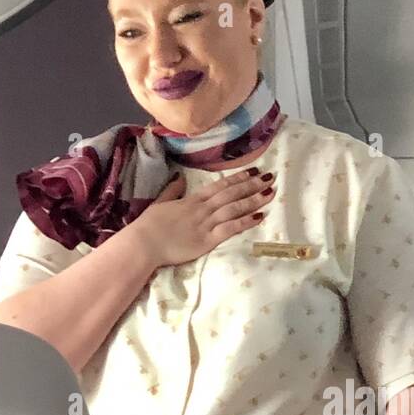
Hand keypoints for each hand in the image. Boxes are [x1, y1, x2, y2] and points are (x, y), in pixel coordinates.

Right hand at [130, 168, 275, 268]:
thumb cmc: (149, 225)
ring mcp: (206, 223)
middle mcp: (202, 208)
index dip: (238, 178)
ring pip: (234, 208)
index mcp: (192, 199)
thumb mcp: (160, 202)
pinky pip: (230, 228)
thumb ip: (173, 190)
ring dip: (253, 200)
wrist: (143, 243)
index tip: (252, 171)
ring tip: (270, 193)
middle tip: (269, 177)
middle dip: (251, 185)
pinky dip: (245, 221)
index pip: (219, 186)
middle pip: (231, 194)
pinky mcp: (207, 240)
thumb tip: (180, 178)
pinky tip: (259, 216)